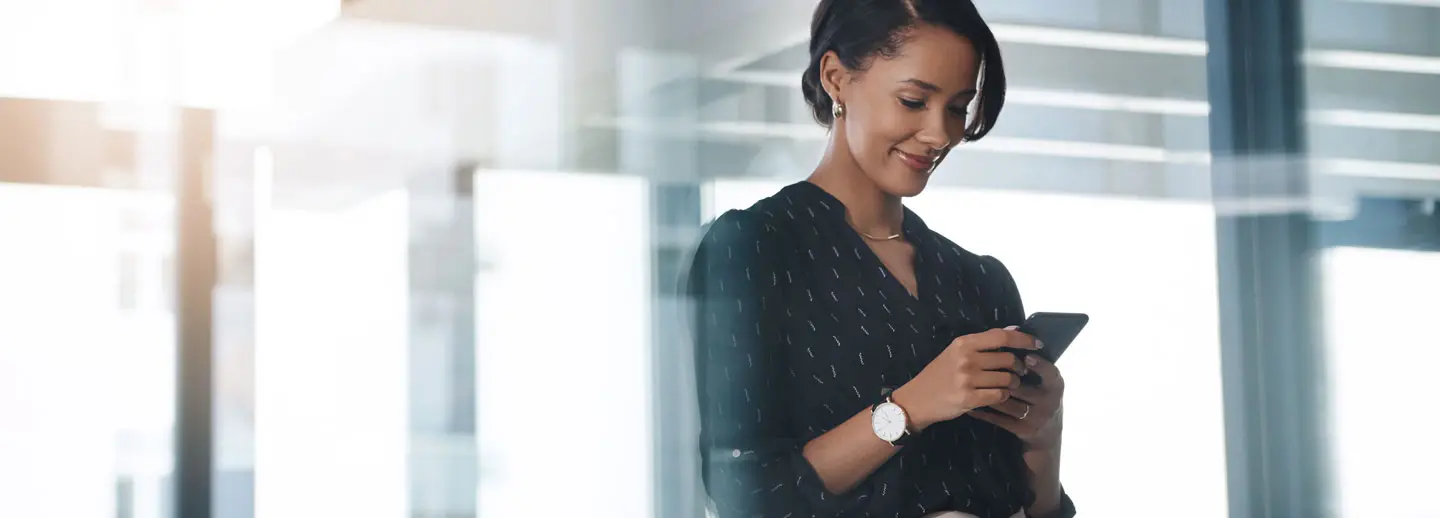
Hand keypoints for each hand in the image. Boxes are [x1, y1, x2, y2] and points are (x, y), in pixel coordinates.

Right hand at [892, 328, 1038, 431]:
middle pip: (1008, 359)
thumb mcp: (955, 352)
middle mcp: (966, 359)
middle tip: (1018, 372)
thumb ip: (983, 343)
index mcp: (963, 343)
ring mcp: (967, 379)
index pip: (1001, 336)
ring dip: (1013, 383)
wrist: (916, 399)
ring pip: (1007, 379)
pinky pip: (1000, 395)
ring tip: (1008, 385)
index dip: (1023, 339)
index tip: (1037, 343)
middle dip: (1019, 367)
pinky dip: (1004, 396)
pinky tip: (998, 396)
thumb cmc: (938, 375)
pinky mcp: (969, 399)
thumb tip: (1014, 330)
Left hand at [971, 352, 1064, 449]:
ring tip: (971, 383)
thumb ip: (1031, 360)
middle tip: (982, 368)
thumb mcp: (1044, 380)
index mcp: (1055, 385)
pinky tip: (971, 404)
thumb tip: (1013, 329)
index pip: (1051, 374)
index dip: (1040, 365)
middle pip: (1022, 387)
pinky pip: (999, 419)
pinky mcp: (1022, 430)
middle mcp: (1049, 402)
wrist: (1045, 433)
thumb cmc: (1039, 396)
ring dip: (988, 391)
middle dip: (1002, 377)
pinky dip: (983, 411)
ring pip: (1007, 402)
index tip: (1027, 357)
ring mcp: (1035, 418)